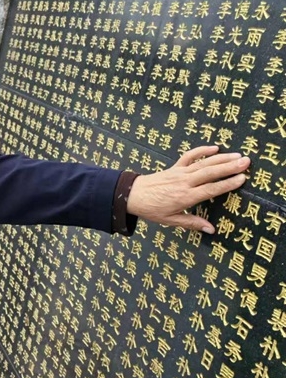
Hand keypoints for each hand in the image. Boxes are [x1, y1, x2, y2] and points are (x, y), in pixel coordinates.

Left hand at [126, 145, 249, 233]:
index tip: (242, 179)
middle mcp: (184, 183)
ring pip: (203, 163)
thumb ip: (192, 223)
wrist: (131, 195)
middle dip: (229, 167)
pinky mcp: (174, 167)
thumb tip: (212, 230)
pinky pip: (189, 156)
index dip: (226, 184)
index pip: (210, 190)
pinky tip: (215, 147)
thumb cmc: (151, 209)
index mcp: (185, 197)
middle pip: (210, 173)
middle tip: (246, 162)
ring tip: (238, 155)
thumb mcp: (171, 220)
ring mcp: (179, 173)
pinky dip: (201, 150)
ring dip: (221, 158)